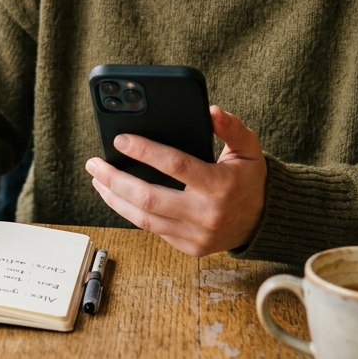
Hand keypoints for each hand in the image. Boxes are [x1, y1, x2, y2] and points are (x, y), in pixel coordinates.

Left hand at [85, 106, 266, 256]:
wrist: (263, 221)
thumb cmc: (249, 179)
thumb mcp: (249, 148)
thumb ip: (231, 127)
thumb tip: (211, 110)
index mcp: (220, 186)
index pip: (175, 166)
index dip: (144, 151)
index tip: (119, 140)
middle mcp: (206, 214)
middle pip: (148, 198)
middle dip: (115, 179)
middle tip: (94, 163)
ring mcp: (196, 235)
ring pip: (143, 219)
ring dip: (114, 198)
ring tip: (98, 180)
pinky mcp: (188, 248)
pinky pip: (152, 230)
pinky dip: (131, 212)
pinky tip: (117, 196)